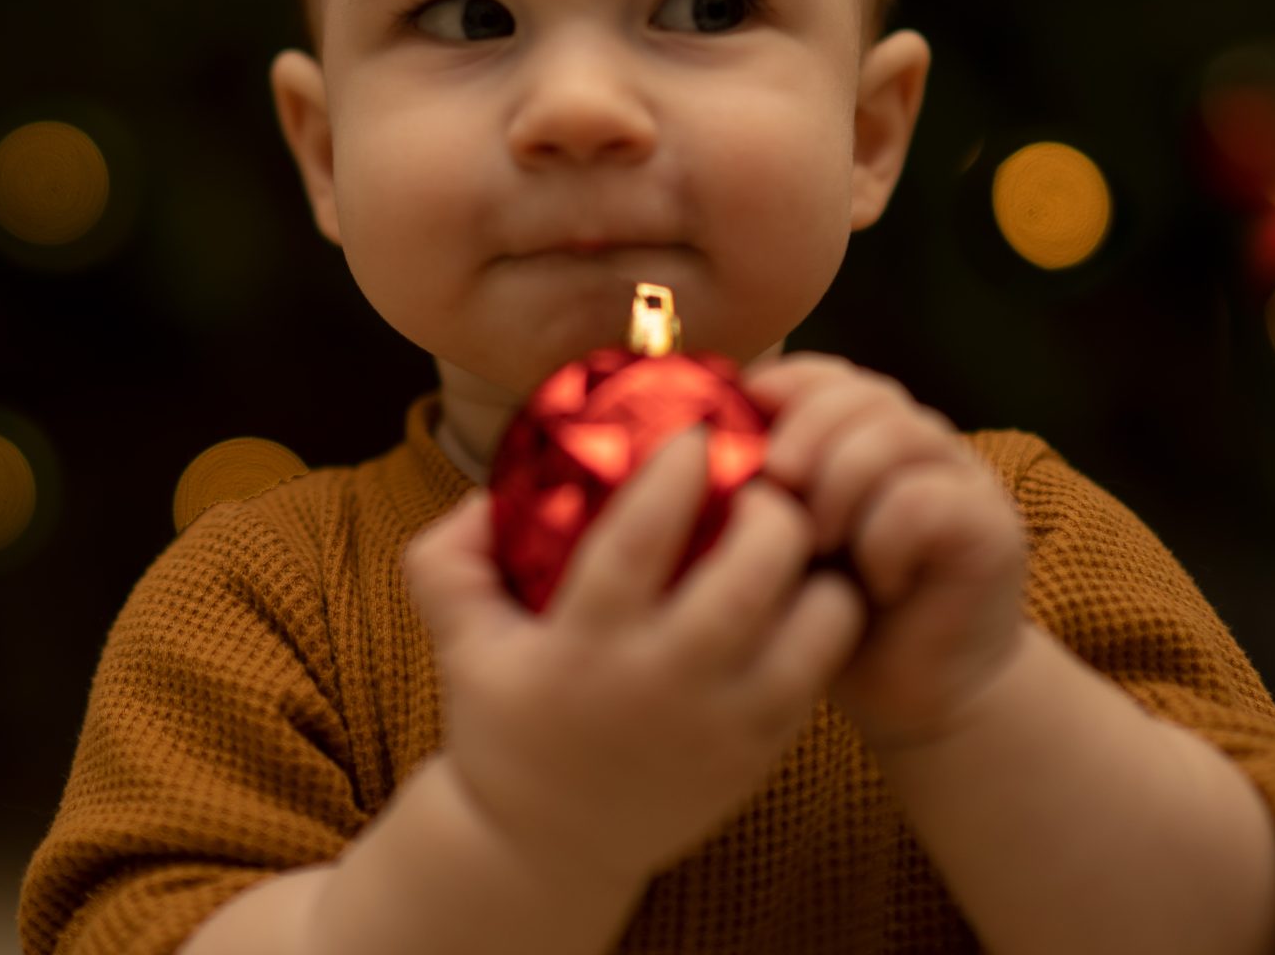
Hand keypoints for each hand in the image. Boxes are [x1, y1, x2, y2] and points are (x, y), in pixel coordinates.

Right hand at [402, 425, 866, 889]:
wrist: (542, 846)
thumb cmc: (503, 722)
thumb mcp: (456, 639)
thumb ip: (451, 555)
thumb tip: (490, 490)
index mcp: (582, 648)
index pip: (639, 541)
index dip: (677, 473)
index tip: (698, 429)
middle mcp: (660, 686)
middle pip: (750, 578)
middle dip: (772, 513)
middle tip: (765, 484)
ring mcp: (721, 726)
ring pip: (813, 629)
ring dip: (816, 570)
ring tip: (795, 542)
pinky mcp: (760, 754)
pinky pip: (821, 673)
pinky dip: (824, 622)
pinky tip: (802, 592)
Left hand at [745, 353, 1029, 755]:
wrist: (915, 693)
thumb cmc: (829, 615)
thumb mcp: (778, 543)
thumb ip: (755, 489)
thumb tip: (685, 444)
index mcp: (864, 429)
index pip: (820, 374)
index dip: (776, 393)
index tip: (735, 441)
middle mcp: (918, 438)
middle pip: (859, 392)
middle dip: (803, 433)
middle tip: (774, 488)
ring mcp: (962, 476)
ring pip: (894, 434)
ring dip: (840, 484)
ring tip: (820, 542)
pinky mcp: (991, 527)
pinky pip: (923, 501)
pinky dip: (883, 538)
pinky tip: (875, 581)